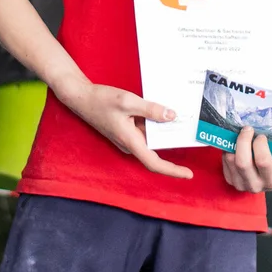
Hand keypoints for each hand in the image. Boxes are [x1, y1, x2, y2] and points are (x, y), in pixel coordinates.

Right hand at [59, 81, 193, 179]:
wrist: (80, 97)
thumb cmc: (100, 100)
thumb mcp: (128, 101)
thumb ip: (151, 109)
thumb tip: (171, 116)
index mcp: (130, 140)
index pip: (154, 163)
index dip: (173, 170)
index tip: (188, 174)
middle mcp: (129, 144)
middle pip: (156, 151)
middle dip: (173, 143)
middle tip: (190, 130)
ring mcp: (127, 138)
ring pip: (151, 139)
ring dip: (164, 131)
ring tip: (179, 116)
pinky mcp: (126, 131)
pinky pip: (145, 131)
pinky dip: (155, 124)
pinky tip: (162, 111)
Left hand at [222, 127, 271, 193]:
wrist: (270, 179)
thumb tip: (268, 129)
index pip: (262, 161)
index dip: (260, 144)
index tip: (261, 136)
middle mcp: (256, 185)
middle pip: (242, 162)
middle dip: (243, 140)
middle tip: (248, 129)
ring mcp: (241, 184)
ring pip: (231, 160)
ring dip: (235, 143)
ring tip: (242, 136)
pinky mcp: (231, 180)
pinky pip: (225, 161)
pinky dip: (228, 149)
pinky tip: (237, 145)